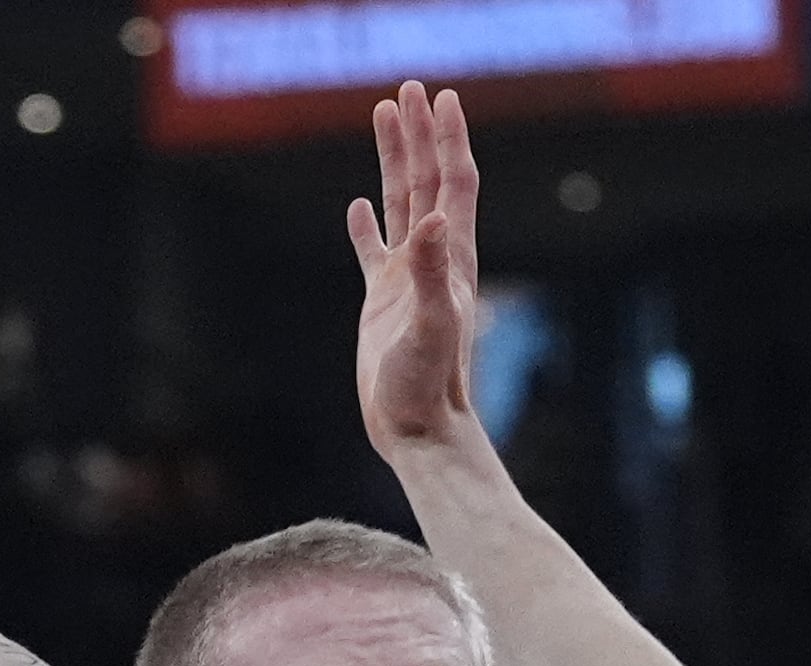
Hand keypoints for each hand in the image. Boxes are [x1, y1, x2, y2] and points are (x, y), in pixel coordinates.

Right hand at [348, 83, 485, 458]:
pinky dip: (365, 225)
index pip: (452, 183)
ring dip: (393, 161)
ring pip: (399, 205)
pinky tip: (357, 205)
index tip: (441, 96)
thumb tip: (427, 220)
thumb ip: (428, 272)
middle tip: (407, 89)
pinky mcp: (382, 304)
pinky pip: (372, 252)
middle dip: (418, 134)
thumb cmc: (429, 384)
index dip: (448, 139)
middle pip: (426, 181)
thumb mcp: (431, 324)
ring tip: (383, 118)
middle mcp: (431, 262)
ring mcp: (405, 280)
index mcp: (449, 259)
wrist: (420, 430)